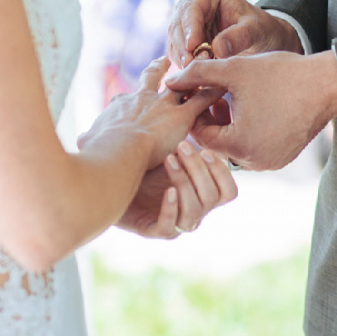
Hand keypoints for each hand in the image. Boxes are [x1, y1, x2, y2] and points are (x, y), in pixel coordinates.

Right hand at [77, 57, 224, 168]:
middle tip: (165, 59)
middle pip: (151, 78)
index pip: (125, 99)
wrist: (118, 150)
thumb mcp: (88, 141)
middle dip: (158, 69)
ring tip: (202, 65)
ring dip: (193, 75)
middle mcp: (142, 99)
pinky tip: (222, 87)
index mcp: (119, 106)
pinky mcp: (181, 117)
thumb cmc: (100, 151)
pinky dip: (212, 93)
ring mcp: (163, 105)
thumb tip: (80, 141)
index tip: (134, 94)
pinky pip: (201, 101)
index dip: (130, 98)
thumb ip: (88, 140)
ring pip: (182, 84)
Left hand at [118, 141, 237, 238]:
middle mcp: (192, 210)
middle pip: (212, 197)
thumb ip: (189, 139)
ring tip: (168, 160)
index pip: (228, 192)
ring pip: (193, 213)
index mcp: (201, 193)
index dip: (222, 173)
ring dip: (184, 183)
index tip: (206, 150)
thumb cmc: (141, 165)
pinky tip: (167, 190)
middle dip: (199, 170)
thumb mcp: (168, 150)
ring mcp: (173, 222)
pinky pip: (169, 228)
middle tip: (181, 146)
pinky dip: (170, 208)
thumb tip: (203, 105)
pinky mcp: (152, 230)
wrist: (108, 180)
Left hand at [165, 50, 336, 170]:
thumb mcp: (233, 70)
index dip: (194, 112)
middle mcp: (255, 162)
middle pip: (216, 143)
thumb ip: (197, 75)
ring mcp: (270, 163)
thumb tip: (169, 80)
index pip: (200, 135)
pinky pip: (253, 147)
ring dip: (227, 124)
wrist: (327, 84)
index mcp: (239, 145)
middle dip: (210, 118)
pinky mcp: (282, 158)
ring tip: (230, 96)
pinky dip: (245, 130)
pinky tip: (248, 106)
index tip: (194, 93)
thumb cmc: (281, 75)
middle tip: (211, 93)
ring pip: (234, 145)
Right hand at [167, 0, 302, 67]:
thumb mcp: (257, 30)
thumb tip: (218, 49)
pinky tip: (196, 79)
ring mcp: (184, 26)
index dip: (190, 27)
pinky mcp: (184, 45)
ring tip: (200, 74)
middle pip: (177, 26)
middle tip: (193, 66)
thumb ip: (240, 36)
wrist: (264, 42)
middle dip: (184, 47)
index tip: (193, 46)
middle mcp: (190, 6)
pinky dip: (185, 69)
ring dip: (184, 60)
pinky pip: (178, 57)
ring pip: (174, 43)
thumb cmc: (262, 30)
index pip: (191, 7)